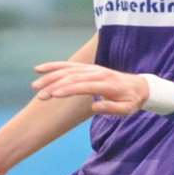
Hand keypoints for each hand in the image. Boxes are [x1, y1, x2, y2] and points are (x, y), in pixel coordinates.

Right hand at [31, 61, 148, 116]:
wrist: (138, 86)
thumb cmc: (131, 100)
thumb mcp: (127, 109)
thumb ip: (112, 108)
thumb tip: (94, 107)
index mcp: (107, 83)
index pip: (84, 85)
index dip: (69, 89)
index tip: (54, 95)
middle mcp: (97, 72)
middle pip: (72, 77)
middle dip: (54, 85)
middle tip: (40, 96)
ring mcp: (91, 68)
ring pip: (67, 70)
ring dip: (50, 76)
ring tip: (35, 86)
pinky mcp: (87, 67)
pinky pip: (68, 65)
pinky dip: (53, 66)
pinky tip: (38, 69)